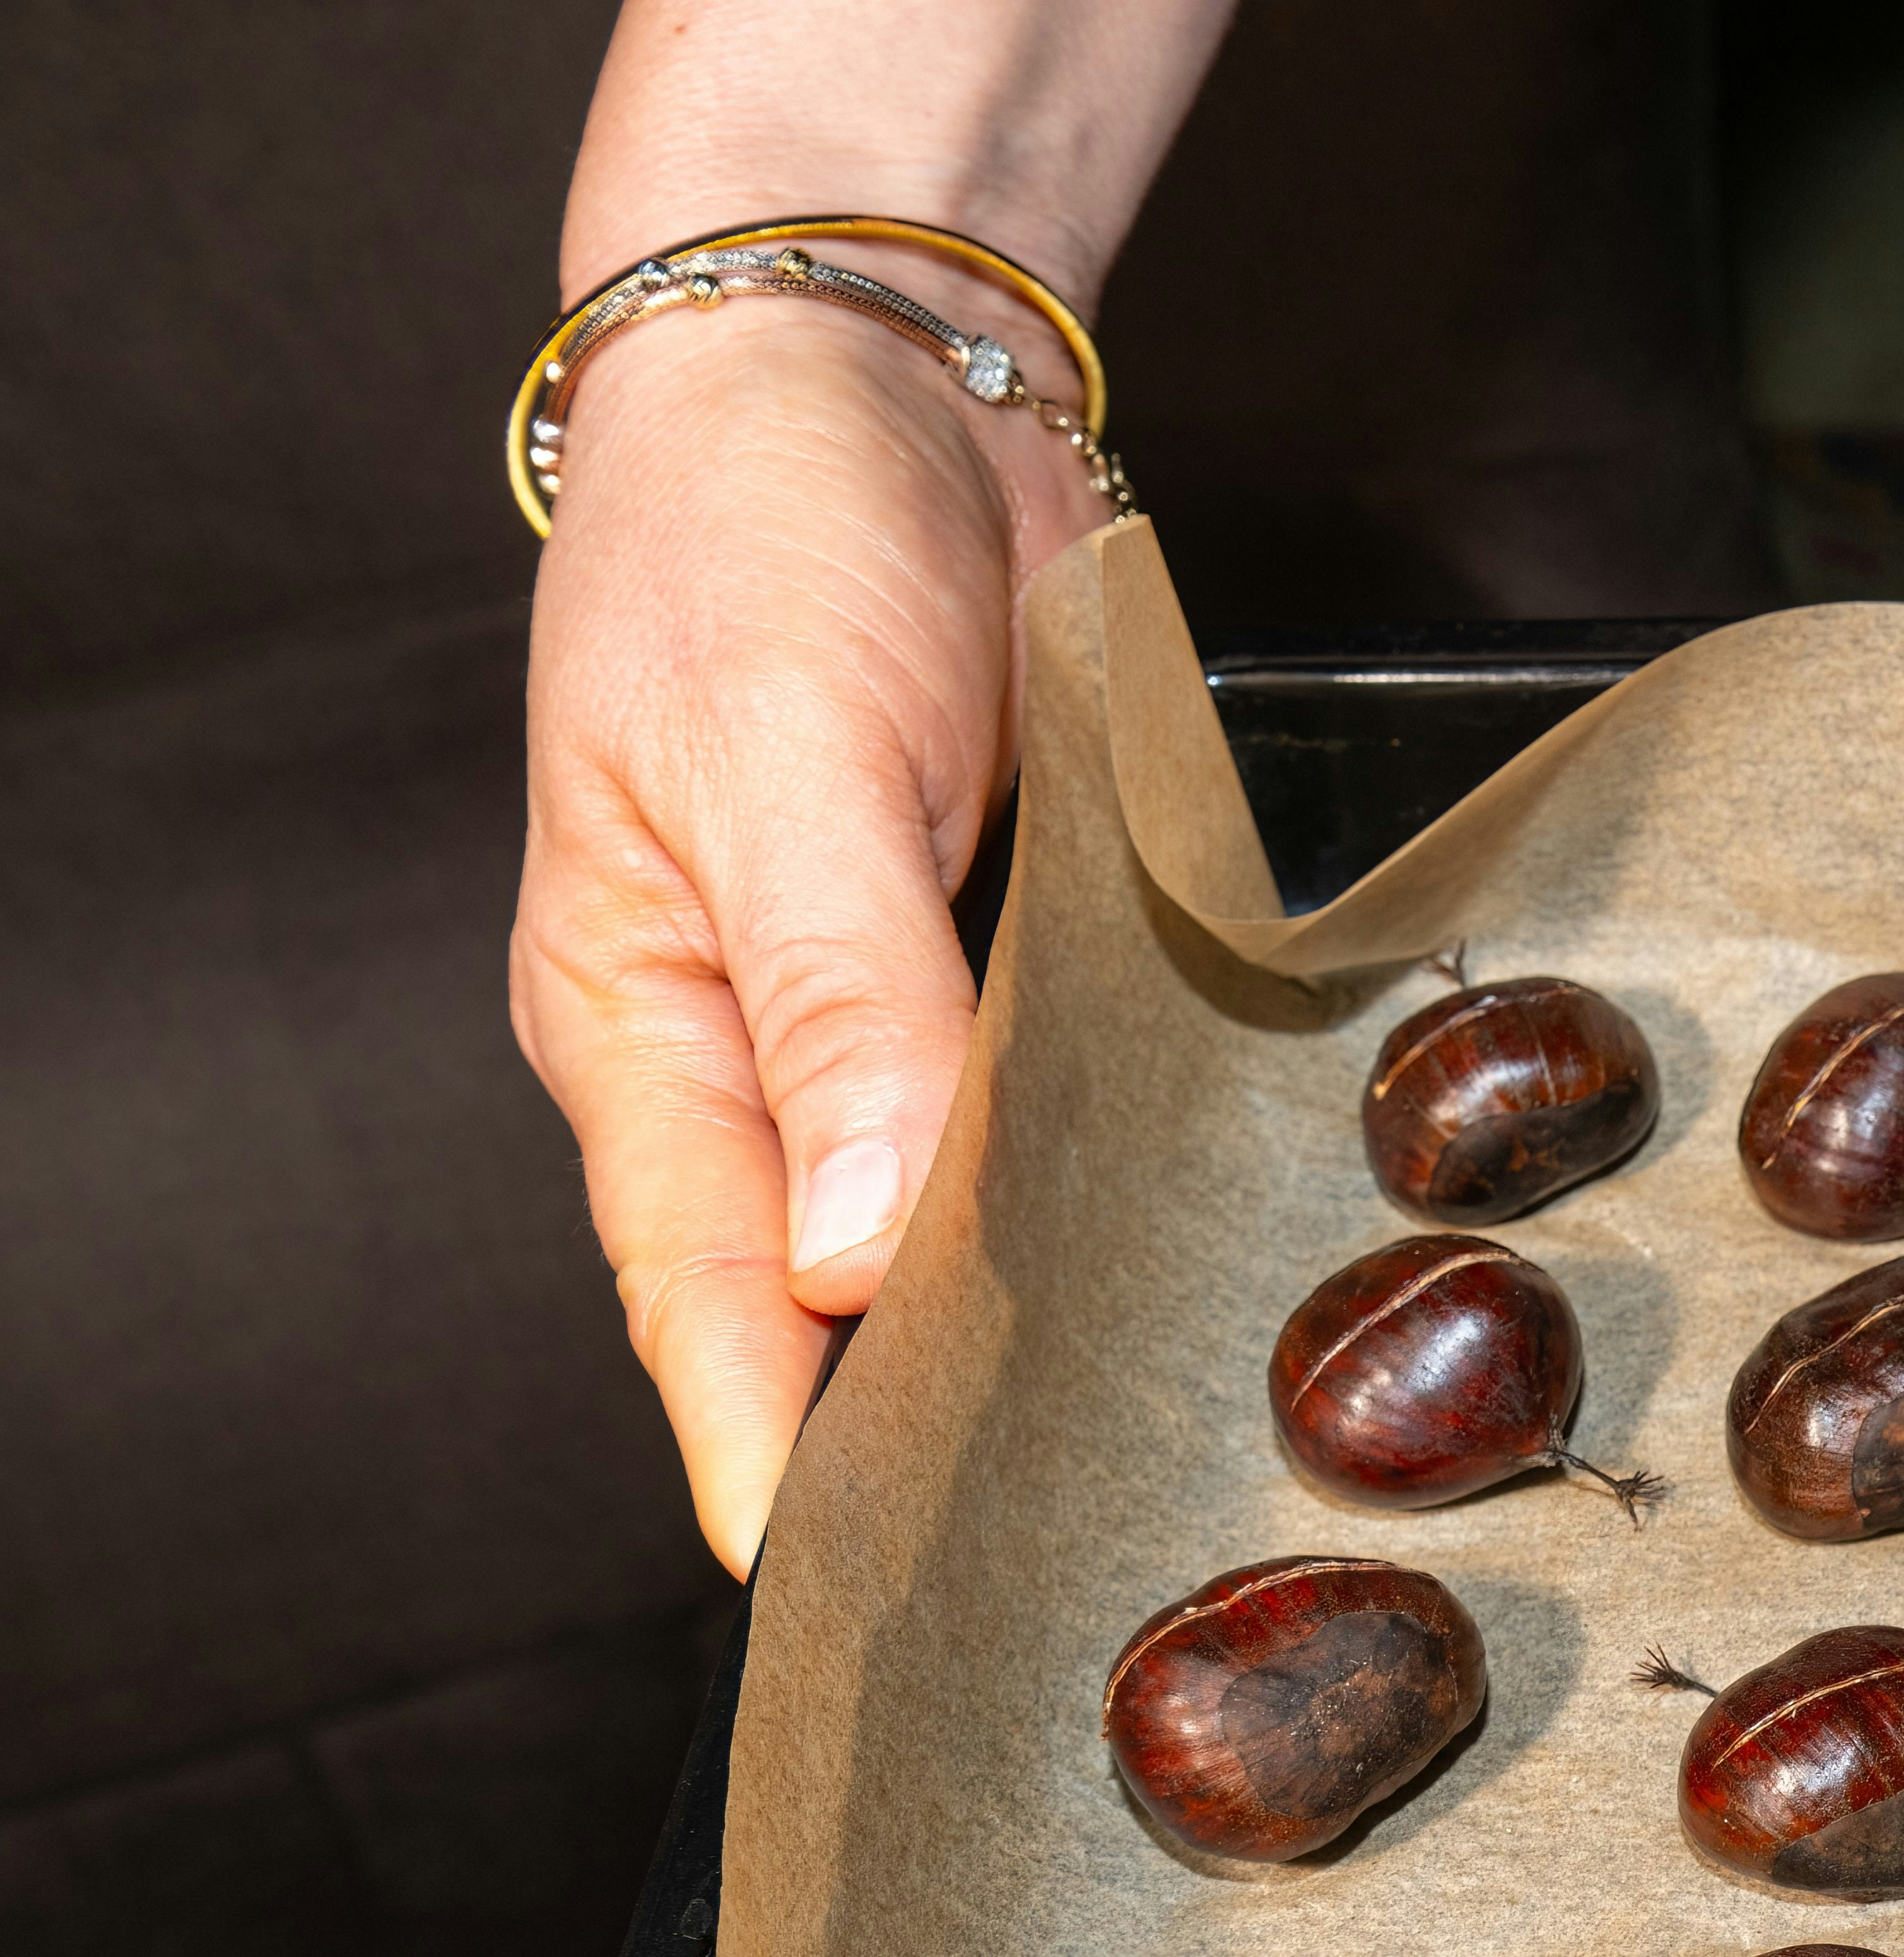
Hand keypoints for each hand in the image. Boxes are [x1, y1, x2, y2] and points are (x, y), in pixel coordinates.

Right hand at [505, 294, 1106, 1573]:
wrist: (870, 369)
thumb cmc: (771, 536)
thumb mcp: (787, 758)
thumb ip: (838, 1001)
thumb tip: (857, 1241)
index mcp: (648, 1023)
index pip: (706, 1294)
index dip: (768, 1444)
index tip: (837, 1586)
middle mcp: (761, 1047)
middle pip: (835, 1289)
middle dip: (920, 1420)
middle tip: (1037, 1570)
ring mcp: (886, 1008)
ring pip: (959, 1213)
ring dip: (1037, 1312)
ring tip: (1135, 1464)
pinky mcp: (1003, 952)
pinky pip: (1054, 1104)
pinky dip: (1115, 1178)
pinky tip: (1202, 1257)